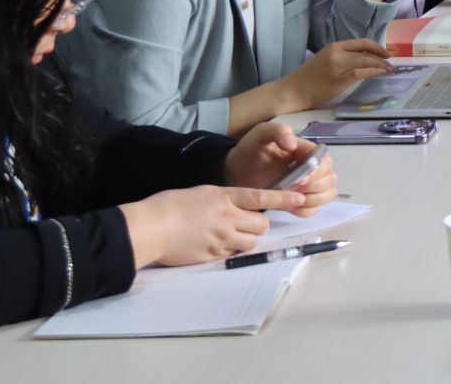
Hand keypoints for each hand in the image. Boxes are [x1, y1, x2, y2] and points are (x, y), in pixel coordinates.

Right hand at [125, 185, 305, 266]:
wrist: (150, 228)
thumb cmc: (170, 206)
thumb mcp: (201, 193)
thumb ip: (222, 200)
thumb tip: (234, 207)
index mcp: (225, 198)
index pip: (261, 197)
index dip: (283, 199)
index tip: (300, 199)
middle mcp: (228, 218)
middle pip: (260, 226)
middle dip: (258, 226)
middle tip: (247, 224)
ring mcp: (221, 239)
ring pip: (250, 243)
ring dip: (247, 240)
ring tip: (231, 235)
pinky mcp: (213, 256)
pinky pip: (233, 254)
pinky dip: (230, 250)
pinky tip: (215, 244)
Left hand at [225, 123, 338, 213]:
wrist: (236, 170)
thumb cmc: (250, 151)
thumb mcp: (261, 134)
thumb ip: (278, 131)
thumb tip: (292, 144)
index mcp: (306, 149)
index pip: (324, 161)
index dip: (316, 173)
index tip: (298, 182)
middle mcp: (313, 166)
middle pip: (329, 178)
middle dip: (314, 188)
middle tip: (292, 191)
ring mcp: (309, 184)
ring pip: (327, 194)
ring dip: (313, 200)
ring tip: (292, 201)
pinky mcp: (301, 199)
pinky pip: (316, 208)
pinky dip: (307, 210)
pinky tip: (292, 209)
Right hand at [282, 39, 394, 109]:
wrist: (291, 92)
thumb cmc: (307, 80)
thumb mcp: (325, 61)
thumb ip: (341, 58)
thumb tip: (361, 60)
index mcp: (334, 47)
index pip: (361, 42)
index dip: (377, 47)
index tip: (386, 54)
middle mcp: (337, 53)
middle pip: (366, 52)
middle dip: (382, 58)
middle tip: (392, 64)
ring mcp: (338, 65)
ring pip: (366, 60)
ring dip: (381, 66)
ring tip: (390, 71)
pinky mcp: (338, 79)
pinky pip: (361, 72)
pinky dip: (374, 71)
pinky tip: (381, 74)